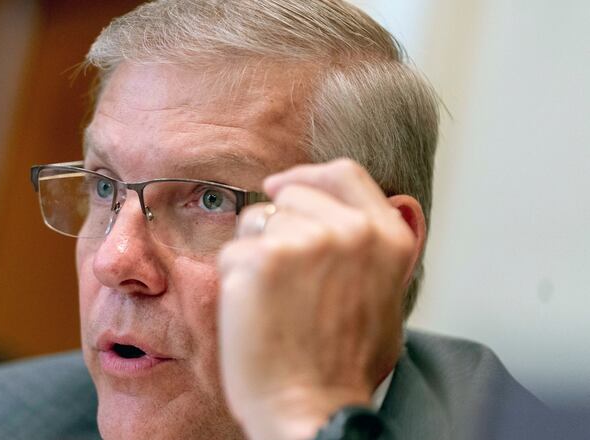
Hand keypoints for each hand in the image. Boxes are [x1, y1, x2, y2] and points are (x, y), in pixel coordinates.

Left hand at [218, 159, 422, 439]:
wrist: (311, 409)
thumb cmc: (343, 367)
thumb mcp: (388, 299)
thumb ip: (378, 250)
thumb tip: (374, 215)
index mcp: (385, 238)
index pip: (344, 174)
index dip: (308, 176)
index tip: (284, 186)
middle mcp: (349, 232)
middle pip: (293, 195)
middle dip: (277, 225)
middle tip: (279, 273)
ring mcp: (303, 242)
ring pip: (257, 220)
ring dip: (255, 252)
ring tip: (272, 299)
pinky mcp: (260, 260)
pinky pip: (233, 251)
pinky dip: (235, 279)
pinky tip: (253, 312)